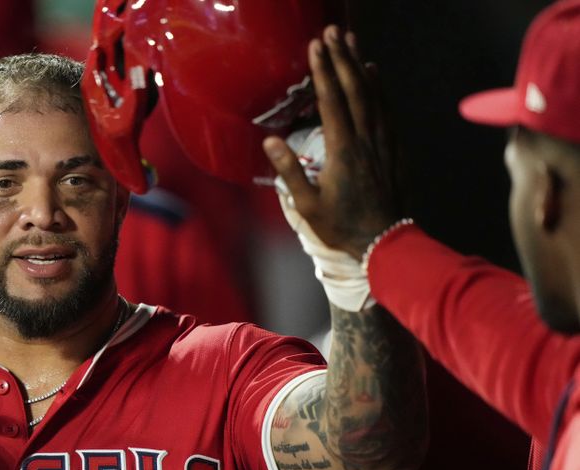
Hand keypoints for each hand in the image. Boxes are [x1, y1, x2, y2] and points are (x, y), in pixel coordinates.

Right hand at [264, 25, 399, 260]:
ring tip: (352, 41)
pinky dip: (380, 87)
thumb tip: (270, 141)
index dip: (323, 71)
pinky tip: (375, 73)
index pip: (331, 101)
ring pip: (374, 95)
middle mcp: (366, 139)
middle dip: (342, 58)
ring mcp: (384, 142)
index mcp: (343, 150)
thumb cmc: (342, 226)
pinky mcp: (395, 148)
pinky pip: (388, 109)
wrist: (386, 242)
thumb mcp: (308, 205)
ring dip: (361, 65)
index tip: (315, 46)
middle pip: (355, 89)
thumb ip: (290, 171)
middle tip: (333, 31)